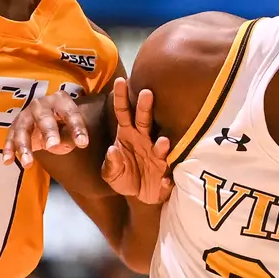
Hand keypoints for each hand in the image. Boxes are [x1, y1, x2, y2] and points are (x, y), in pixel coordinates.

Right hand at [4, 88, 89, 165]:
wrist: (49, 118)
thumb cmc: (64, 125)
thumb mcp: (72, 130)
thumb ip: (70, 137)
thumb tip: (64, 144)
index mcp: (61, 101)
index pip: (70, 113)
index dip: (77, 128)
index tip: (83, 143)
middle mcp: (41, 104)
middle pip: (43, 117)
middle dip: (48, 131)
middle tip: (53, 146)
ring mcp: (26, 114)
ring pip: (23, 129)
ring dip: (24, 146)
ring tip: (28, 163)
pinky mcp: (16, 126)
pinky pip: (10, 137)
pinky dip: (9, 149)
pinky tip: (8, 161)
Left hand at [100, 78, 170, 204]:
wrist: (142, 196)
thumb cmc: (125, 178)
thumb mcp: (112, 175)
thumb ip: (110, 164)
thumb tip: (112, 150)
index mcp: (127, 135)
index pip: (123, 112)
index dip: (121, 97)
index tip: (120, 81)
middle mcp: (143, 138)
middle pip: (144, 119)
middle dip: (145, 106)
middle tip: (147, 93)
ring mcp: (157, 152)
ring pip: (161, 142)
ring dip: (162, 143)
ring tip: (162, 142)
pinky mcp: (167, 169)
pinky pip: (168, 171)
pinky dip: (166, 177)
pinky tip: (164, 180)